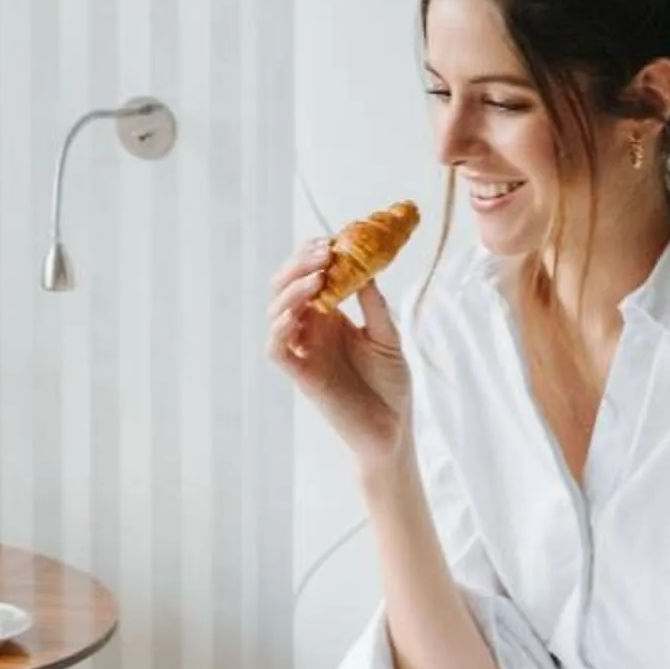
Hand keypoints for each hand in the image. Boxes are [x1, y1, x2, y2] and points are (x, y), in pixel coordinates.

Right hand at [266, 238, 411, 474]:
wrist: (393, 428)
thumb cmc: (390, 384)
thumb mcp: (387, 335)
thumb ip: (373, 304)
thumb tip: (365, 267)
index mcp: (329, 316)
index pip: (308, 276)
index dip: (313, 256)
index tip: (333, 241)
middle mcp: (311, 330)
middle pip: (285, 288)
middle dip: (299, 265)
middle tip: (324, 253)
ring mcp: (303, 351)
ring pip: (276, 312)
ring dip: (291, 290)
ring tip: (316, 277)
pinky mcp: (301, 375)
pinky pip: (276, 348)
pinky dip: (279, 328)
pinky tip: (295, 314)